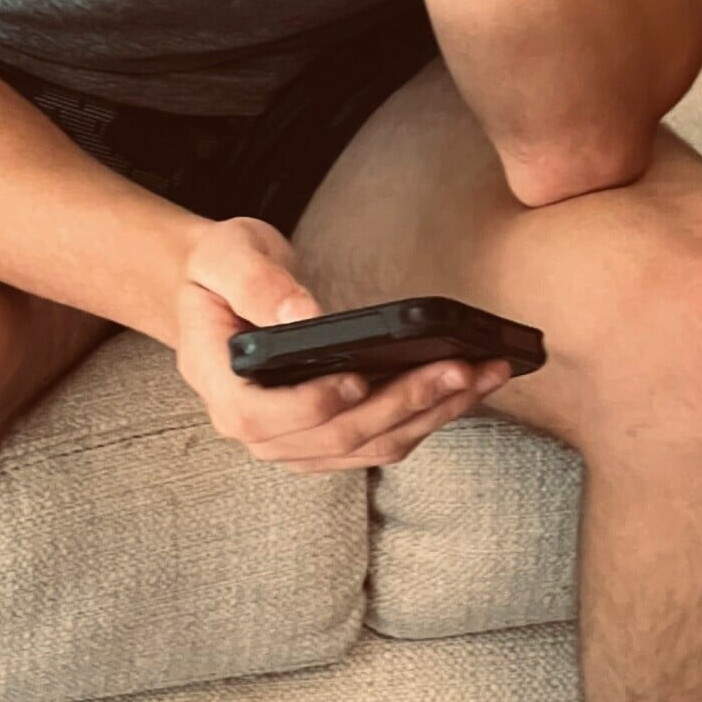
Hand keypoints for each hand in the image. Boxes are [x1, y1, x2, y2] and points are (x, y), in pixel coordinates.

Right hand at [175, 217, 511, 472]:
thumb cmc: (221, 270)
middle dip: (401, 405)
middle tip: (457, 369)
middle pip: (332, 437)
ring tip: (481, 376)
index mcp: (220, 385)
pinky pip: (381, 440)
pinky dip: (427, 417)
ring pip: (368, 446)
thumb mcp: (225, 255)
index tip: (359, 378)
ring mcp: (295, 439)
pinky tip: (466, 387)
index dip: (311, 405)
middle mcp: (257, 426)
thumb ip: (256, 284)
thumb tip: (301, 317)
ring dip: (429, 416)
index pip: (260, 416)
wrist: (224, 292)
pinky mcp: (329, 436)